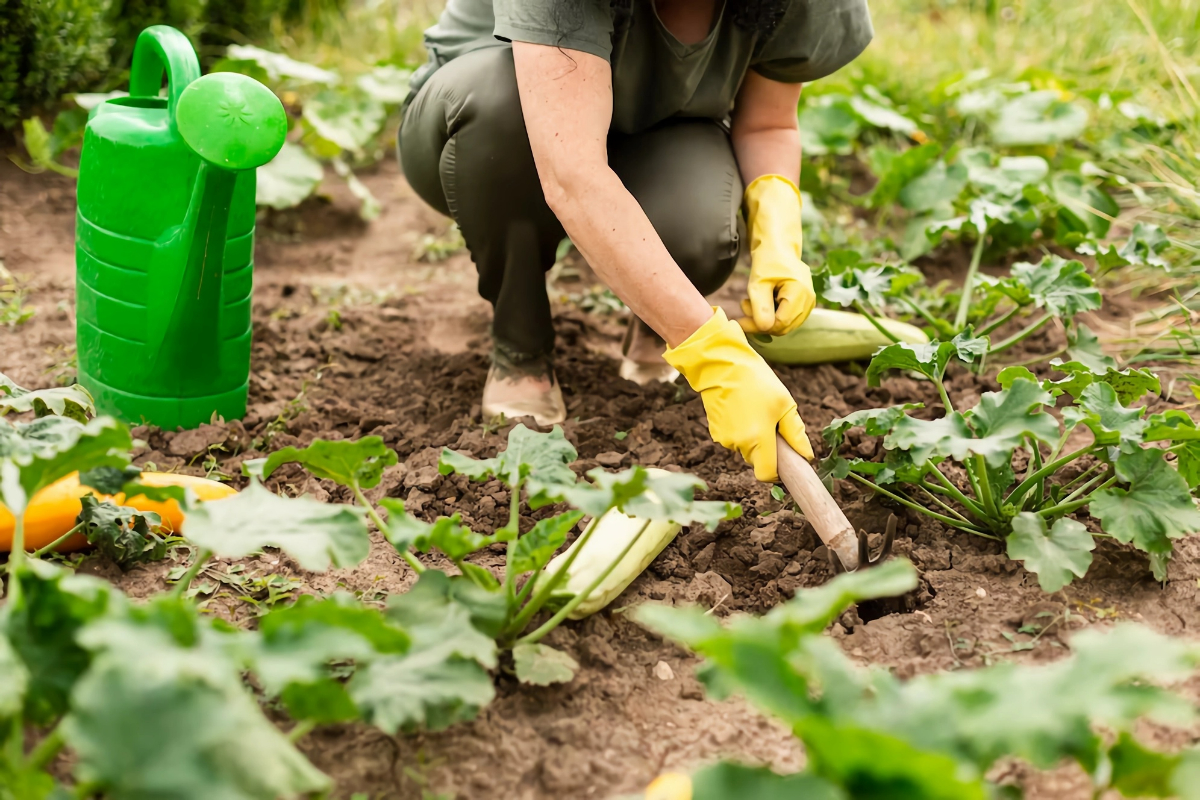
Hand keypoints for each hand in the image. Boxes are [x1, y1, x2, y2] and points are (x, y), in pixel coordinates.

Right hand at [664, 308, 813, 481]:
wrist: (721, 365)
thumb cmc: (756, 381)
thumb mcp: (784, 403)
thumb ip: (796, 433)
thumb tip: (806, 455)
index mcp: (758, 440)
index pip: (767, 475)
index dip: (778, 472)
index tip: (785, 459)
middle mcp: (739, 444)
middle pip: (758, 461)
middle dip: (768, 449)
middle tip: (772, 422)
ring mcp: (724, 439)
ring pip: (746, 449)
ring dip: (754, 438)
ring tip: (755, 411)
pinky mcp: (715, 432)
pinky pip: (734, 439)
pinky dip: (741, 431)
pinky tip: (741, 410)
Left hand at [739, 174, 816, 335]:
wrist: (778, 248)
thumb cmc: (768, 261)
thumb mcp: (758, 283)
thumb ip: (761, 306)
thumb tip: (764, 328)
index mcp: (800, 293)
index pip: (780, 323)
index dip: (759, 327)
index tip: (741, 321)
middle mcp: (809, 300)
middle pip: (783, 327)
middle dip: (761, 323)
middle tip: (744, 307)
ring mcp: (809, 303)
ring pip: (784, 325)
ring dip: (765, 319)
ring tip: (751, 303)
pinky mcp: (804, 304)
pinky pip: (786, 318)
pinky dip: (771, 315)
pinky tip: (762, 303)